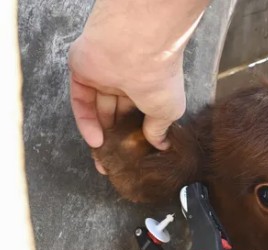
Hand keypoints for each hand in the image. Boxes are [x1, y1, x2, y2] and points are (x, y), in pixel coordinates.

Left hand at [68, 0, 207, 158]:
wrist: (137, 51)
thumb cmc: (161, 80)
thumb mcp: (168, 111)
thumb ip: (159, 129)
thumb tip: (161, 145)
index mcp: (149, 86)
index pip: (139, 113)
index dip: (135, 135)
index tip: (134, 158)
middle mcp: (127, 80)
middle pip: (117, 113)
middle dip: (116, 138)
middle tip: (115, 163)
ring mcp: (103, 76)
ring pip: (98, 109)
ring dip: (101, 134)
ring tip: (103, 159)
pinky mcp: (82, 73)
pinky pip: (81, 101)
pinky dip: (86, 121)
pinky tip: (95, 141)